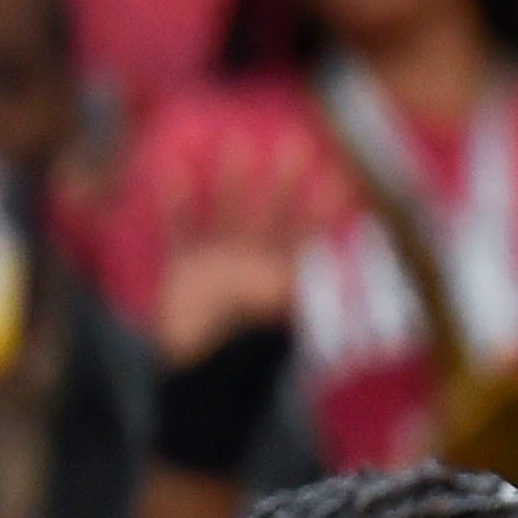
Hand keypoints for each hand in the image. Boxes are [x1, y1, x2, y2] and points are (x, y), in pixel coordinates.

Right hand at [151, 129, 336, 366]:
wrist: (201, 374)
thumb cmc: (246, 349)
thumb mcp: (280, 311)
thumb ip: (302, 281)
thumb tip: (333, 260)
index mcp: (278, 274)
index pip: (307, 233)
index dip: (323, 208)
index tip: (342, 176)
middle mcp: (250, 261)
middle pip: (271, 212)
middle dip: (285, 180)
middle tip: (298, 142)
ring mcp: (216, 261)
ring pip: (226, 211)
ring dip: (232, 181)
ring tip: (238, 144)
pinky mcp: (183, 268)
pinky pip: (179, 227)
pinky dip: (177, 201)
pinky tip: (175, 171)